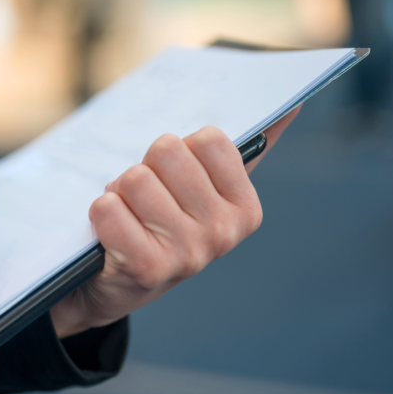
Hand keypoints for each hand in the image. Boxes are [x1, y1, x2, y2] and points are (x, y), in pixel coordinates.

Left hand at [49, 108, 299, 337]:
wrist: (116, 287)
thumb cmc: (162, 226)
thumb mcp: (204, 193)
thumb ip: (243, 152)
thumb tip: (291, 106)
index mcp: (245, 210)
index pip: (208, 139)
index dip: (178, 152)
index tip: (174, 182)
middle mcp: (223, 234)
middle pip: (167, 151)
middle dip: (146, 169)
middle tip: (144, 202)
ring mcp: (187, 254)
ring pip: (135, 178)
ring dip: (119, 193)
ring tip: (128, 218)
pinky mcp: (146, 268)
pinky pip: (109, 208)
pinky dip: (101, 214)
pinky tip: (111, 236)